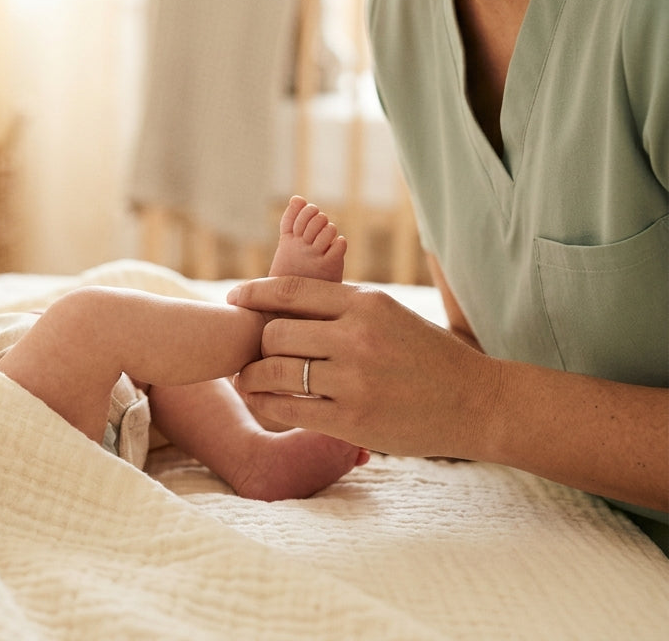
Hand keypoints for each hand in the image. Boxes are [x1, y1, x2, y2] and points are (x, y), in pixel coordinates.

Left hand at [227, 276, 501, 458]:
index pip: (291, 291)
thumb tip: (285, 304)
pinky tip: (263, 401)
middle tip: (246, 352)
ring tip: (246, 380)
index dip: (254, 293)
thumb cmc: (429, 358)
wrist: (477, 403)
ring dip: (252, 376)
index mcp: (366, 304)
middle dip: (255, 343)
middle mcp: (357, 337)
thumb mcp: (391, 316)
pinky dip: (266, 404)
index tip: (233, 300)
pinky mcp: (352, 419)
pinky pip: (287, 408)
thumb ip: (344, 310)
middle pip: (275, 332)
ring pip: (275, 370)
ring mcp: (353, 380)